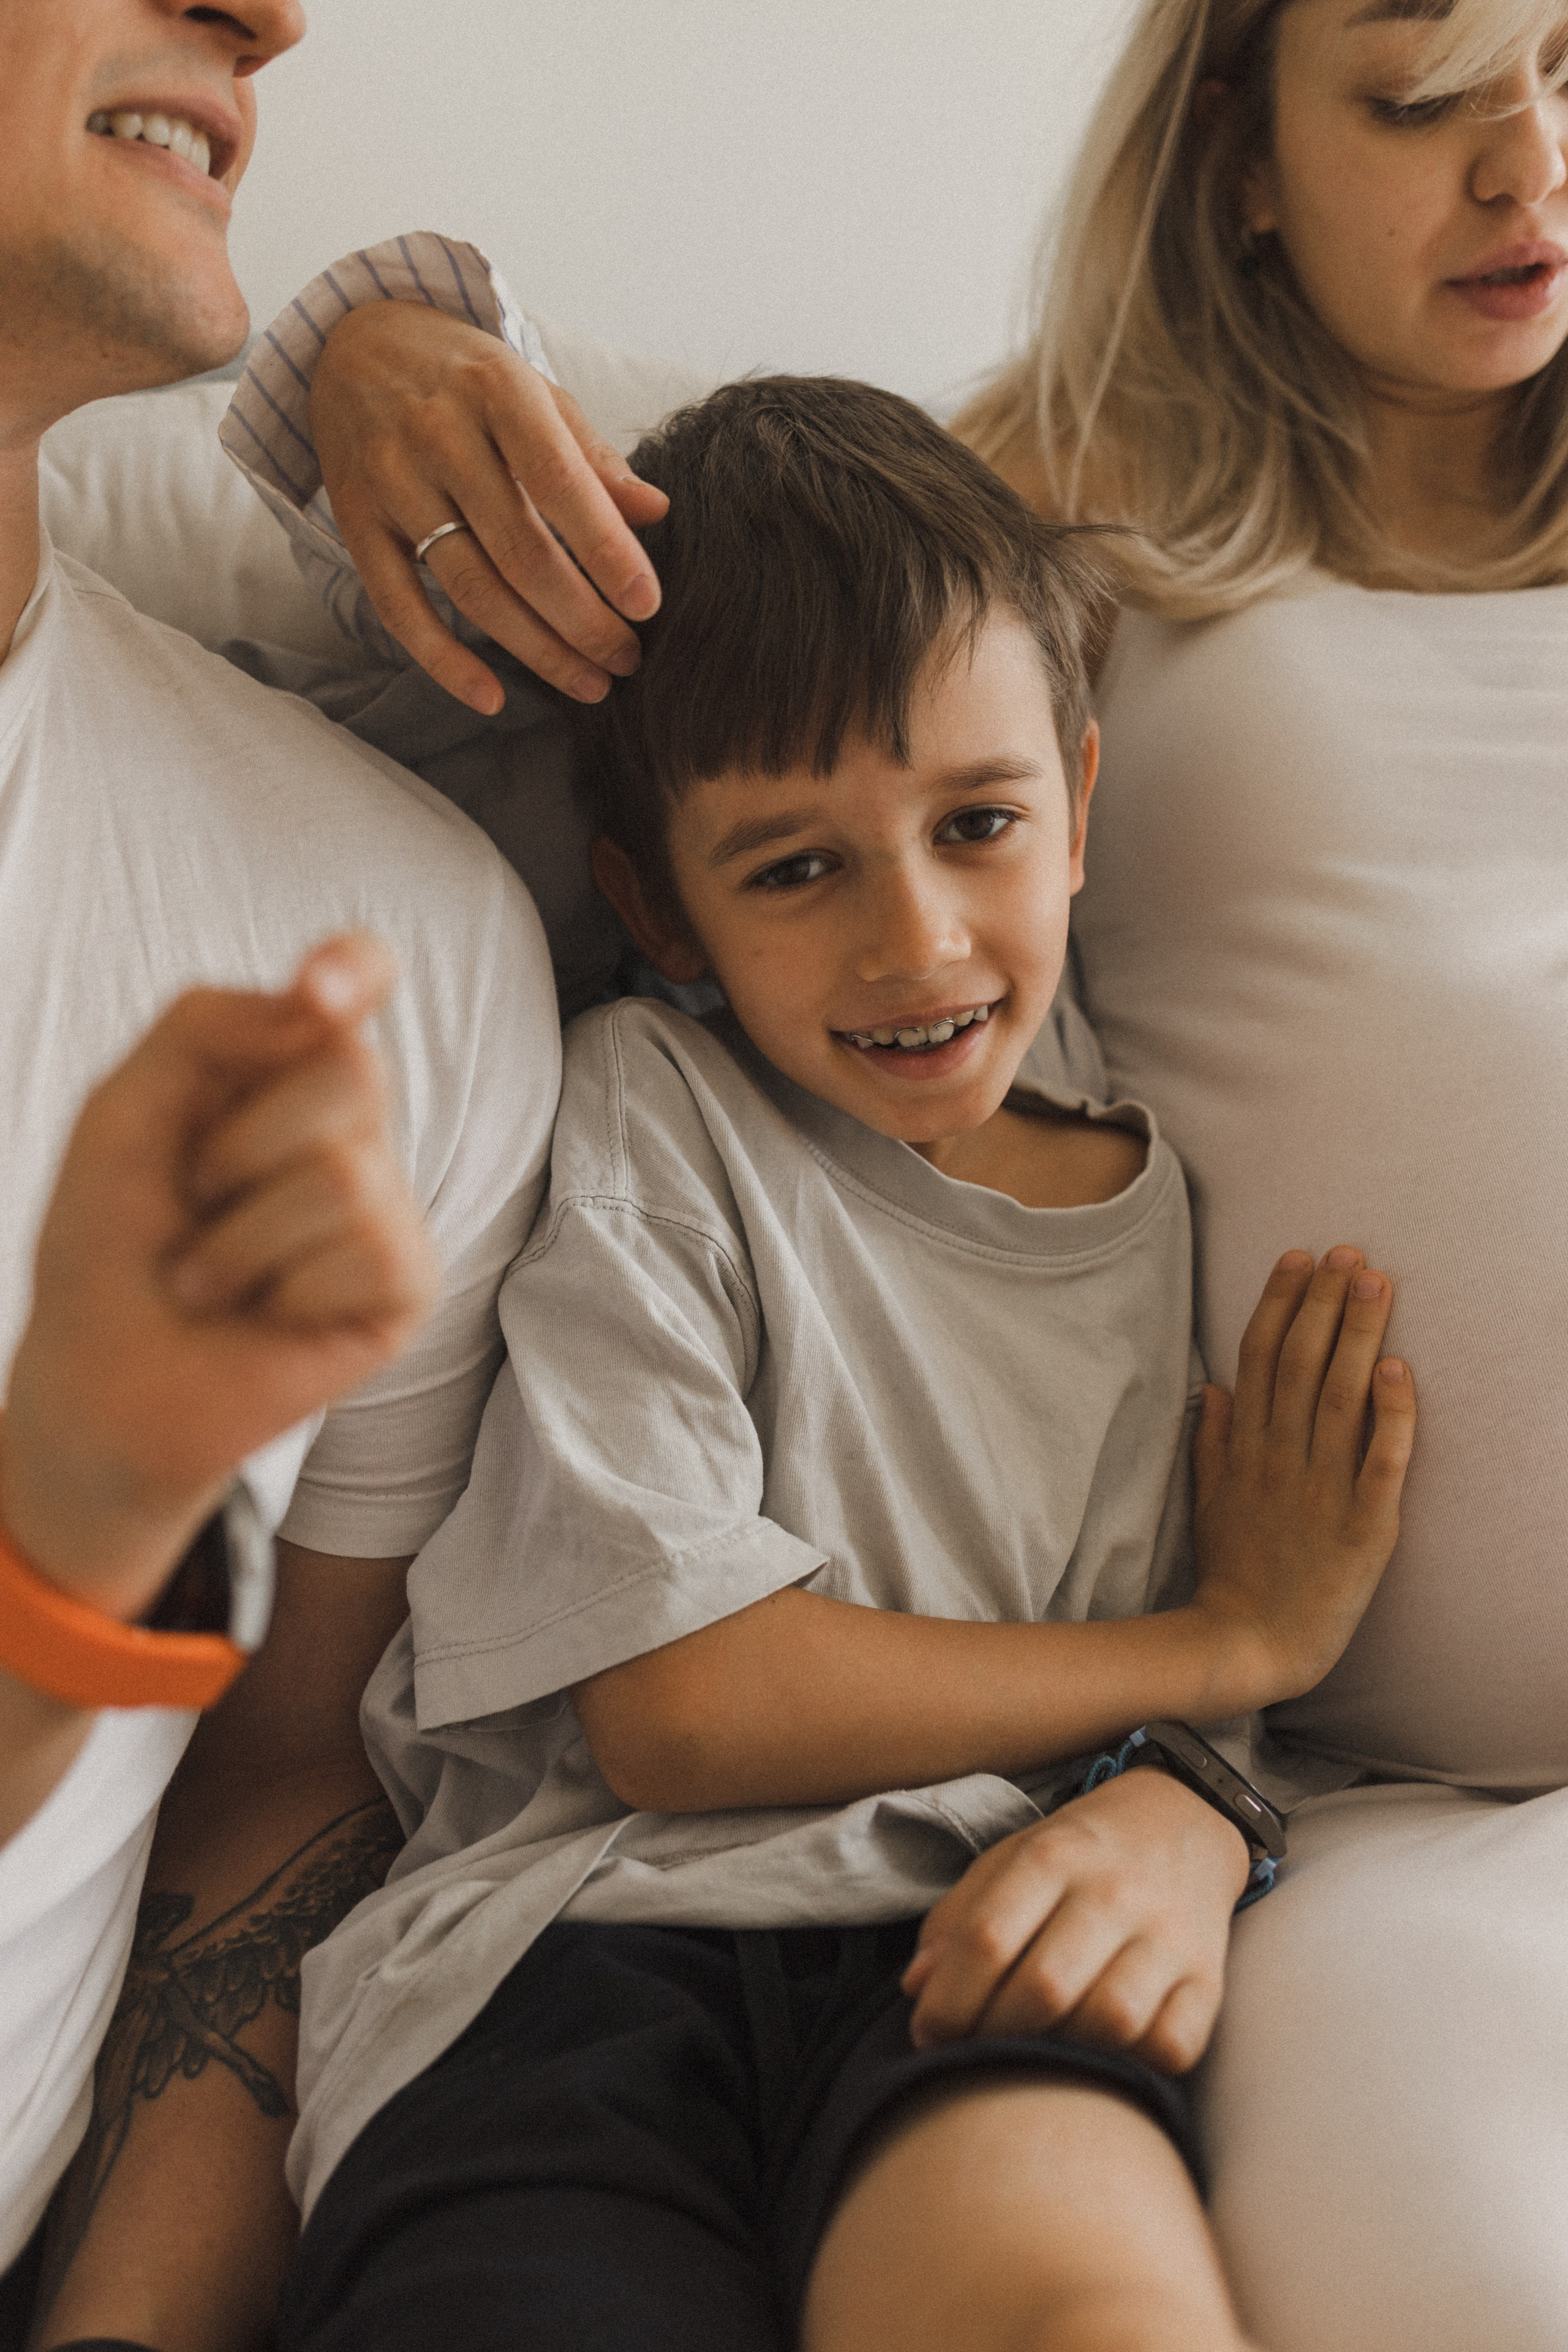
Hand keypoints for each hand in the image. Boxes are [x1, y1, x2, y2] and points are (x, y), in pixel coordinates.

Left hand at [0, 934, 438, 1619]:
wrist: (102, 1381)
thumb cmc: (111, 1244)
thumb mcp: (125, 1112)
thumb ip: (206, 1027)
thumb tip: (318, 1004)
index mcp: (281, 1069)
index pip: (356, 979)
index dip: (358, 967)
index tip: (321, 989)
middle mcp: (349, 1127)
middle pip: (354, 1067)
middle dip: (243, 1140)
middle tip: (195, 1198)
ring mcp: (386, 1206)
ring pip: (346, 1175)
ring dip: (242, 1239)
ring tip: (209, 1275)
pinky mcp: (406, 1283)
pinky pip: (371, 1250)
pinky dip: (285, 1287)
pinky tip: (262, 1312)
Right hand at [309, 301, 668, 713]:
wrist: (354, 343)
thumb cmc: (465, 376)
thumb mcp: (534, 392)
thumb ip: (591, 456)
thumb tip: (656, 511)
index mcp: (497, 391)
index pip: (561, 484)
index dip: (608, 552)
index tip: (648, 606)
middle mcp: (439, 434)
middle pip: (521, 552)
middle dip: (583, 620)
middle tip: (627, 661)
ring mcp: (391, 481)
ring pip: (471, 588)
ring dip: (536, 649)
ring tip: (589, 683)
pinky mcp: (355, 521)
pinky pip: (398, 607)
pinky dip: (443, 661)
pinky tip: (491, 698)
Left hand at [901, 1768, 1249, 2072]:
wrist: (1181, 1822)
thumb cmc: (1077, 1855)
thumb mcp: (1008, 1861)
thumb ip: (957, 1919)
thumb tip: (917, 1989)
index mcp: (1052, 1857)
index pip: (988, 1939)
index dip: (948, 2001)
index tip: (928, 2034)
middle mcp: (1113, 1892)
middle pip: (1044, 1987)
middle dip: (995, 2036)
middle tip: (974, 2054)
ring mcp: (1168, 1936)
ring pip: (1110, 2021)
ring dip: (1062, 2054)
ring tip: (1036, 2056)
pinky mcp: (1209, 1977)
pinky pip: (1173, 2045)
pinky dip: (1133, 2064)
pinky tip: (1104, 2054)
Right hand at [1190, 1246, 1415, 1707]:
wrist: (1250, 1643)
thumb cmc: (1233, 1570)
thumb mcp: (1209, 1499)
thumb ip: (1211, 1440)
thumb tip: (1211, 1386)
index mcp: (1246, 1449)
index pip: (1260, 1357)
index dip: (1279, 1302)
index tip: (1300, 1256)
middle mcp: (1280, 1459)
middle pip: (1300, 1363)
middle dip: (1324, 1302)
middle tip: (1348, 1252)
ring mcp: (1320, 1491)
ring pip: (1339, 1397)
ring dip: (1358, 1336)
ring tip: (1376, 1283)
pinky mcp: (1362, 1527)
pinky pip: (1379, 1463)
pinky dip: (1391, 1415)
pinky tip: (1399, 1370)